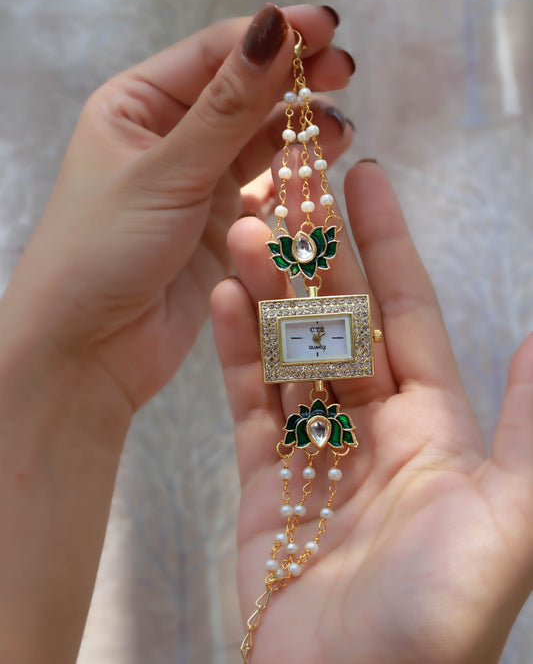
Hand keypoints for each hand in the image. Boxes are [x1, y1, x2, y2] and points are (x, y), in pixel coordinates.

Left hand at [0, 3, 353, 423]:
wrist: (86, 350)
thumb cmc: (102, 251)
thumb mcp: (166, 172)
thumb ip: (227, 108)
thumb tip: (274, 27)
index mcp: (136, 107)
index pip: (212, 55)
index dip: (270, 37)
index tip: (326, 28)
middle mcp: (168, 140)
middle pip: (241, 97)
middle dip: (291, 84)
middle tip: (345, 71)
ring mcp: (196, 185)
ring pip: (258, 146)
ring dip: (298, 134)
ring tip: (339, 129)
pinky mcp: (218, 230)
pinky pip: (263, 194)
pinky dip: (291, 182)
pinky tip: (319, 171)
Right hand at [211, 160, 532, 663]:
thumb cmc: (436, 613)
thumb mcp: (505, 518)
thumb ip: (525, 430)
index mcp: (433, 425)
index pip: (405, 312)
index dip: (388, 245)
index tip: (364, 182)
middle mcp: (375, 429)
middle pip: (340, 322)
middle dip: (317, 257)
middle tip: (288, 192)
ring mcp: (315, 453)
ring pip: (289, 352)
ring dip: (270, 294)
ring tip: (246, 234)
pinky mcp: (266, 484)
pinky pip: (250, 404)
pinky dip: (237, 352)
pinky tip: (225, 301)